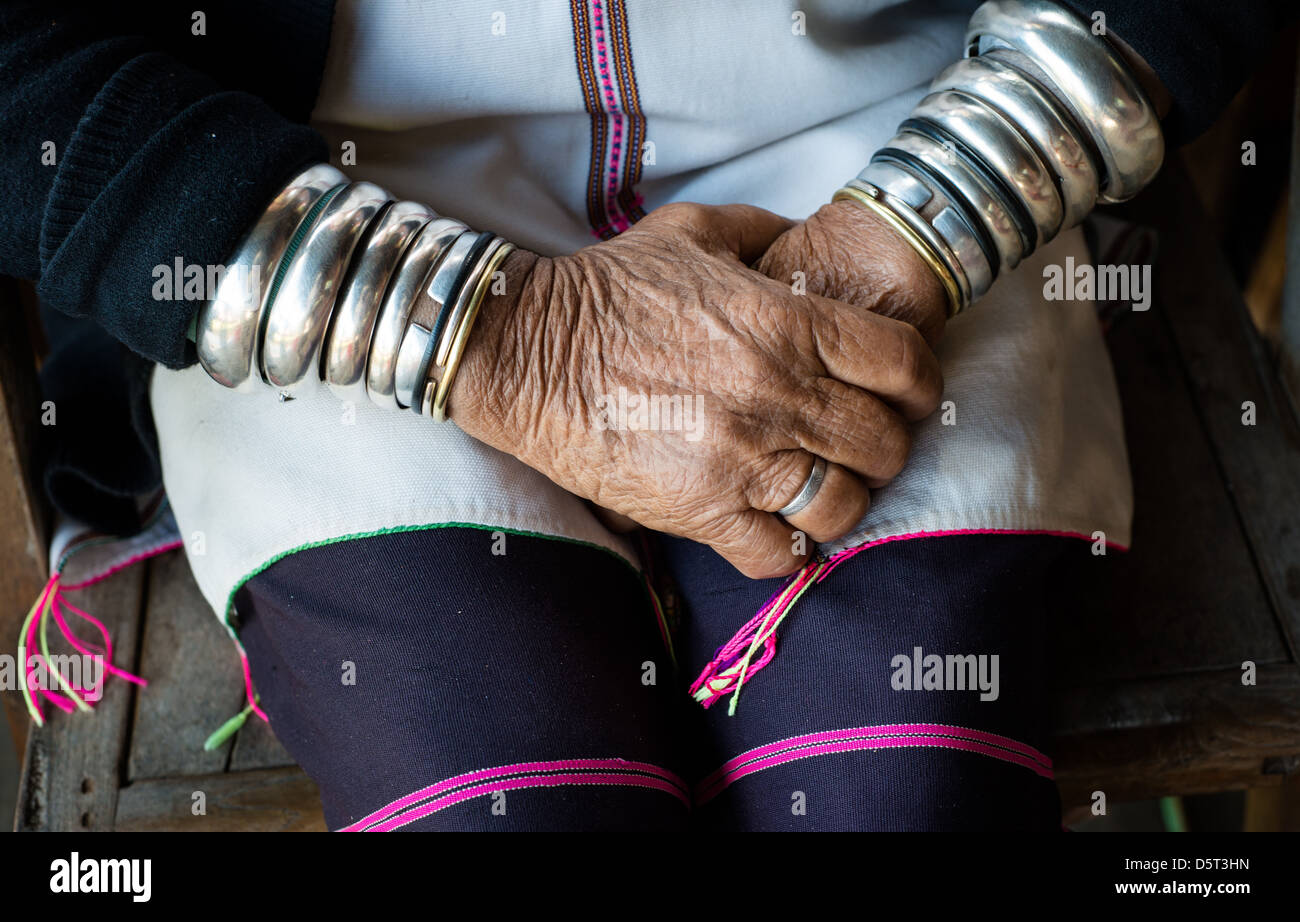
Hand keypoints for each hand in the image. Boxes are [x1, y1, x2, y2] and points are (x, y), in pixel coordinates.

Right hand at [449, 202, 942, 577]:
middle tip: (862, 442)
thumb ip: (767, 232)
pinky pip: (778, 556)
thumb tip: (809, 238)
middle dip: (886, 445)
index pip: (903, 366)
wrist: (526, 352)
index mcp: (788, 324)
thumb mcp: (694, 231)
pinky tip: (779, 529)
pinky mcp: (699, 512)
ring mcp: (741, 461)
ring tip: (823, 488)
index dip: (921, 385)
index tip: (911, 396)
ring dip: (844, 500)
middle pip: (883, 443)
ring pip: (842, 506)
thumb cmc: (608, 289)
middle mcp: (778, 395)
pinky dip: (790, 549)